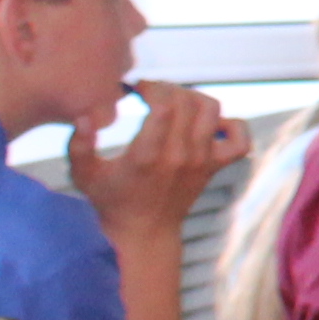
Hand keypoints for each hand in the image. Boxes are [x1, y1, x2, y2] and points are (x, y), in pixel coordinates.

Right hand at [70, 81, 248, 241]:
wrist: (144, 231)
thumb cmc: (111, 200)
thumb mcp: (83, 175)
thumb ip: (78, 145)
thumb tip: (85, 115)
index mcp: (147, 156)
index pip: (164, 107)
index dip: (152, 88)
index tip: (137, 88)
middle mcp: (179, 156)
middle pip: (188, 102)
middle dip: (168, 88)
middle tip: (152, 92)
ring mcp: (201, 161)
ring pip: (212, 111)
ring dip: (194, 97)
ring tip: (174, 101)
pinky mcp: (215, 166)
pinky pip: (240, 139)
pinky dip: (231, 125)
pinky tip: (207, 124)